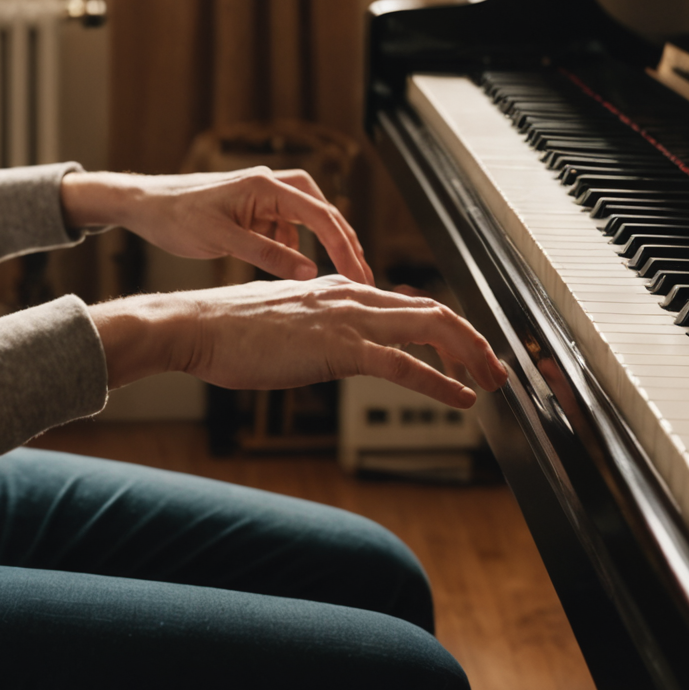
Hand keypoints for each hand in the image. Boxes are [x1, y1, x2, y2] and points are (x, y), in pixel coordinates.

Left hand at [61, 168, 371, 282]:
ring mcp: (264, 197)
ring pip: (307, 222)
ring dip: (321, 248)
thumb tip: (309, 273)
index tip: (361, 275)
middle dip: (344, 246)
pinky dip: (294, 250)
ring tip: (334, 281)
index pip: (322, 215)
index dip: (345, 247)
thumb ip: (267, 256)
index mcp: (267, 186)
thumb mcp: (222, 241)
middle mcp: (271, 185)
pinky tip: (294, 273)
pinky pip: (287, 230)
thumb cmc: (176, 216)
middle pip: (324, 214)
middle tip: (362, 278)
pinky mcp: (255, 210)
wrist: (145, 205)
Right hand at [89, 276, 508, 408]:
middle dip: (471, 340)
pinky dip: (438, 382)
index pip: (409, 303)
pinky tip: (460, 399)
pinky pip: (402, 365)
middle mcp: (350, 296)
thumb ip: (318, 332)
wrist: (194, 326)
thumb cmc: (227, 332)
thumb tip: (335, 349)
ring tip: (490, 382)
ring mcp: (346, 319)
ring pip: (429, 329)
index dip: (446, 327)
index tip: (465, 352)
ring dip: (468, 357)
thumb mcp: (284, 325)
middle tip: (494, 369)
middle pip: (432, 311)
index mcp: (338, 290)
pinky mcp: (337, 347)